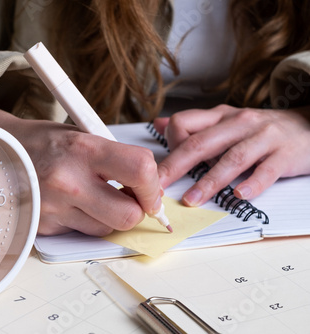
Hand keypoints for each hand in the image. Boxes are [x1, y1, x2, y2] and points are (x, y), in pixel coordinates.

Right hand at [0, 104, 162, 236]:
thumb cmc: (40, 141)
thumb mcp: (80, 135)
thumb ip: (115, 160)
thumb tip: (147, 186)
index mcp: (82, 149)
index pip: (140, 170)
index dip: (152, 185)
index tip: (150, 188)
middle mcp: (69, 181)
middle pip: (128, 215)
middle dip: (136, 210)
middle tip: (129, 198)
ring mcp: (55, 208)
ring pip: (106, 229)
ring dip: (110, 218)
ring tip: (96, 197)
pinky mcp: (45, 226)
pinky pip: (81, 232)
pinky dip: (85, 222)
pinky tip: (73, 204)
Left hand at [154, 104, 309, 205]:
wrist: (309, 126)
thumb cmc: (261, 130)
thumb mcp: (226, 121)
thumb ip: (194, 125)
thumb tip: (159, 124)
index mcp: (220, 116)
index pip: (184, 123)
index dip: (168, 144)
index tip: (160, 169)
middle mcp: (239, 123)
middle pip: (201, 143)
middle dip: (176, 166)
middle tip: (158, 187)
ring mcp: (264, 137)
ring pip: (232, 158)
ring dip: (209, 181)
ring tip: (192, 199)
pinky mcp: (285, 154)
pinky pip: (267, 170)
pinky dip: (252, 183)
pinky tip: (239, 195)